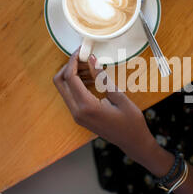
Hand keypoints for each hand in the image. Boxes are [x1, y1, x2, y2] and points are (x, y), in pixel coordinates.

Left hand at [53, 49, 159, 165]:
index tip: (81, 51)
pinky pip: (71, 96)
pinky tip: (91, 77)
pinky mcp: (80, 116)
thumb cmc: (131, 122)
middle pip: (60, 83)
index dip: (73, 61)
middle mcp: (77, 112)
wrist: (133, 142)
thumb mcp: (119, 96)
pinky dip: (76, 84)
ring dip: (73, 75)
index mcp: (86, 107)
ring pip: (64, 89)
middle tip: (83, 57)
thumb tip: (92, 60)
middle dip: (68, 67)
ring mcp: (77, 116)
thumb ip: (102, 78)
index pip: (70, 78)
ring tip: (90, 65)